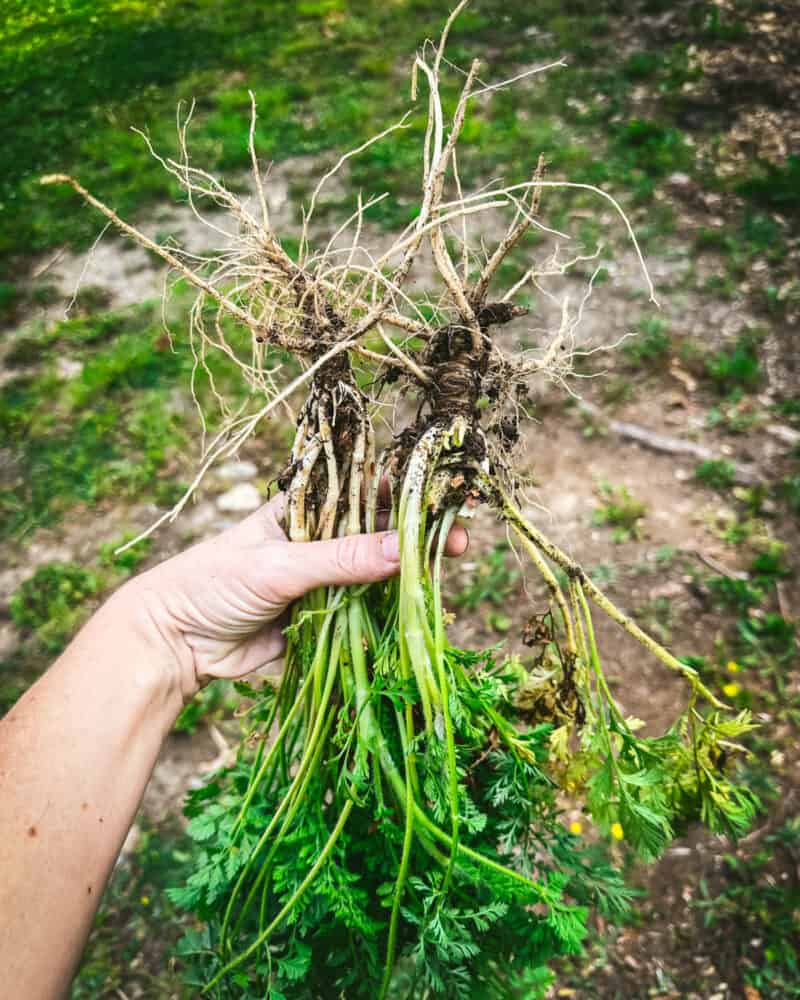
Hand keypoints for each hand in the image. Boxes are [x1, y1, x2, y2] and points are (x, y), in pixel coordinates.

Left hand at [123, 494, 467, 697]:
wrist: (174, 642)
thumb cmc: (214, 582)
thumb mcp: (279, 566)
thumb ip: (340, 559)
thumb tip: (402, 549)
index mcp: (304, 508)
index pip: (364, 490)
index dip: (406, 493)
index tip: (445, 499)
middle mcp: (318, 538)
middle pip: (379, 532)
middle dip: (418, 536)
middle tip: (460, 543)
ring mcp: (322, 578)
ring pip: (376, 572)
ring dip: (408, 574)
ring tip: (445, 576)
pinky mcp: (322, 616)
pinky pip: (363, 610)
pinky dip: (389, 610)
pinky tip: (417, 610)